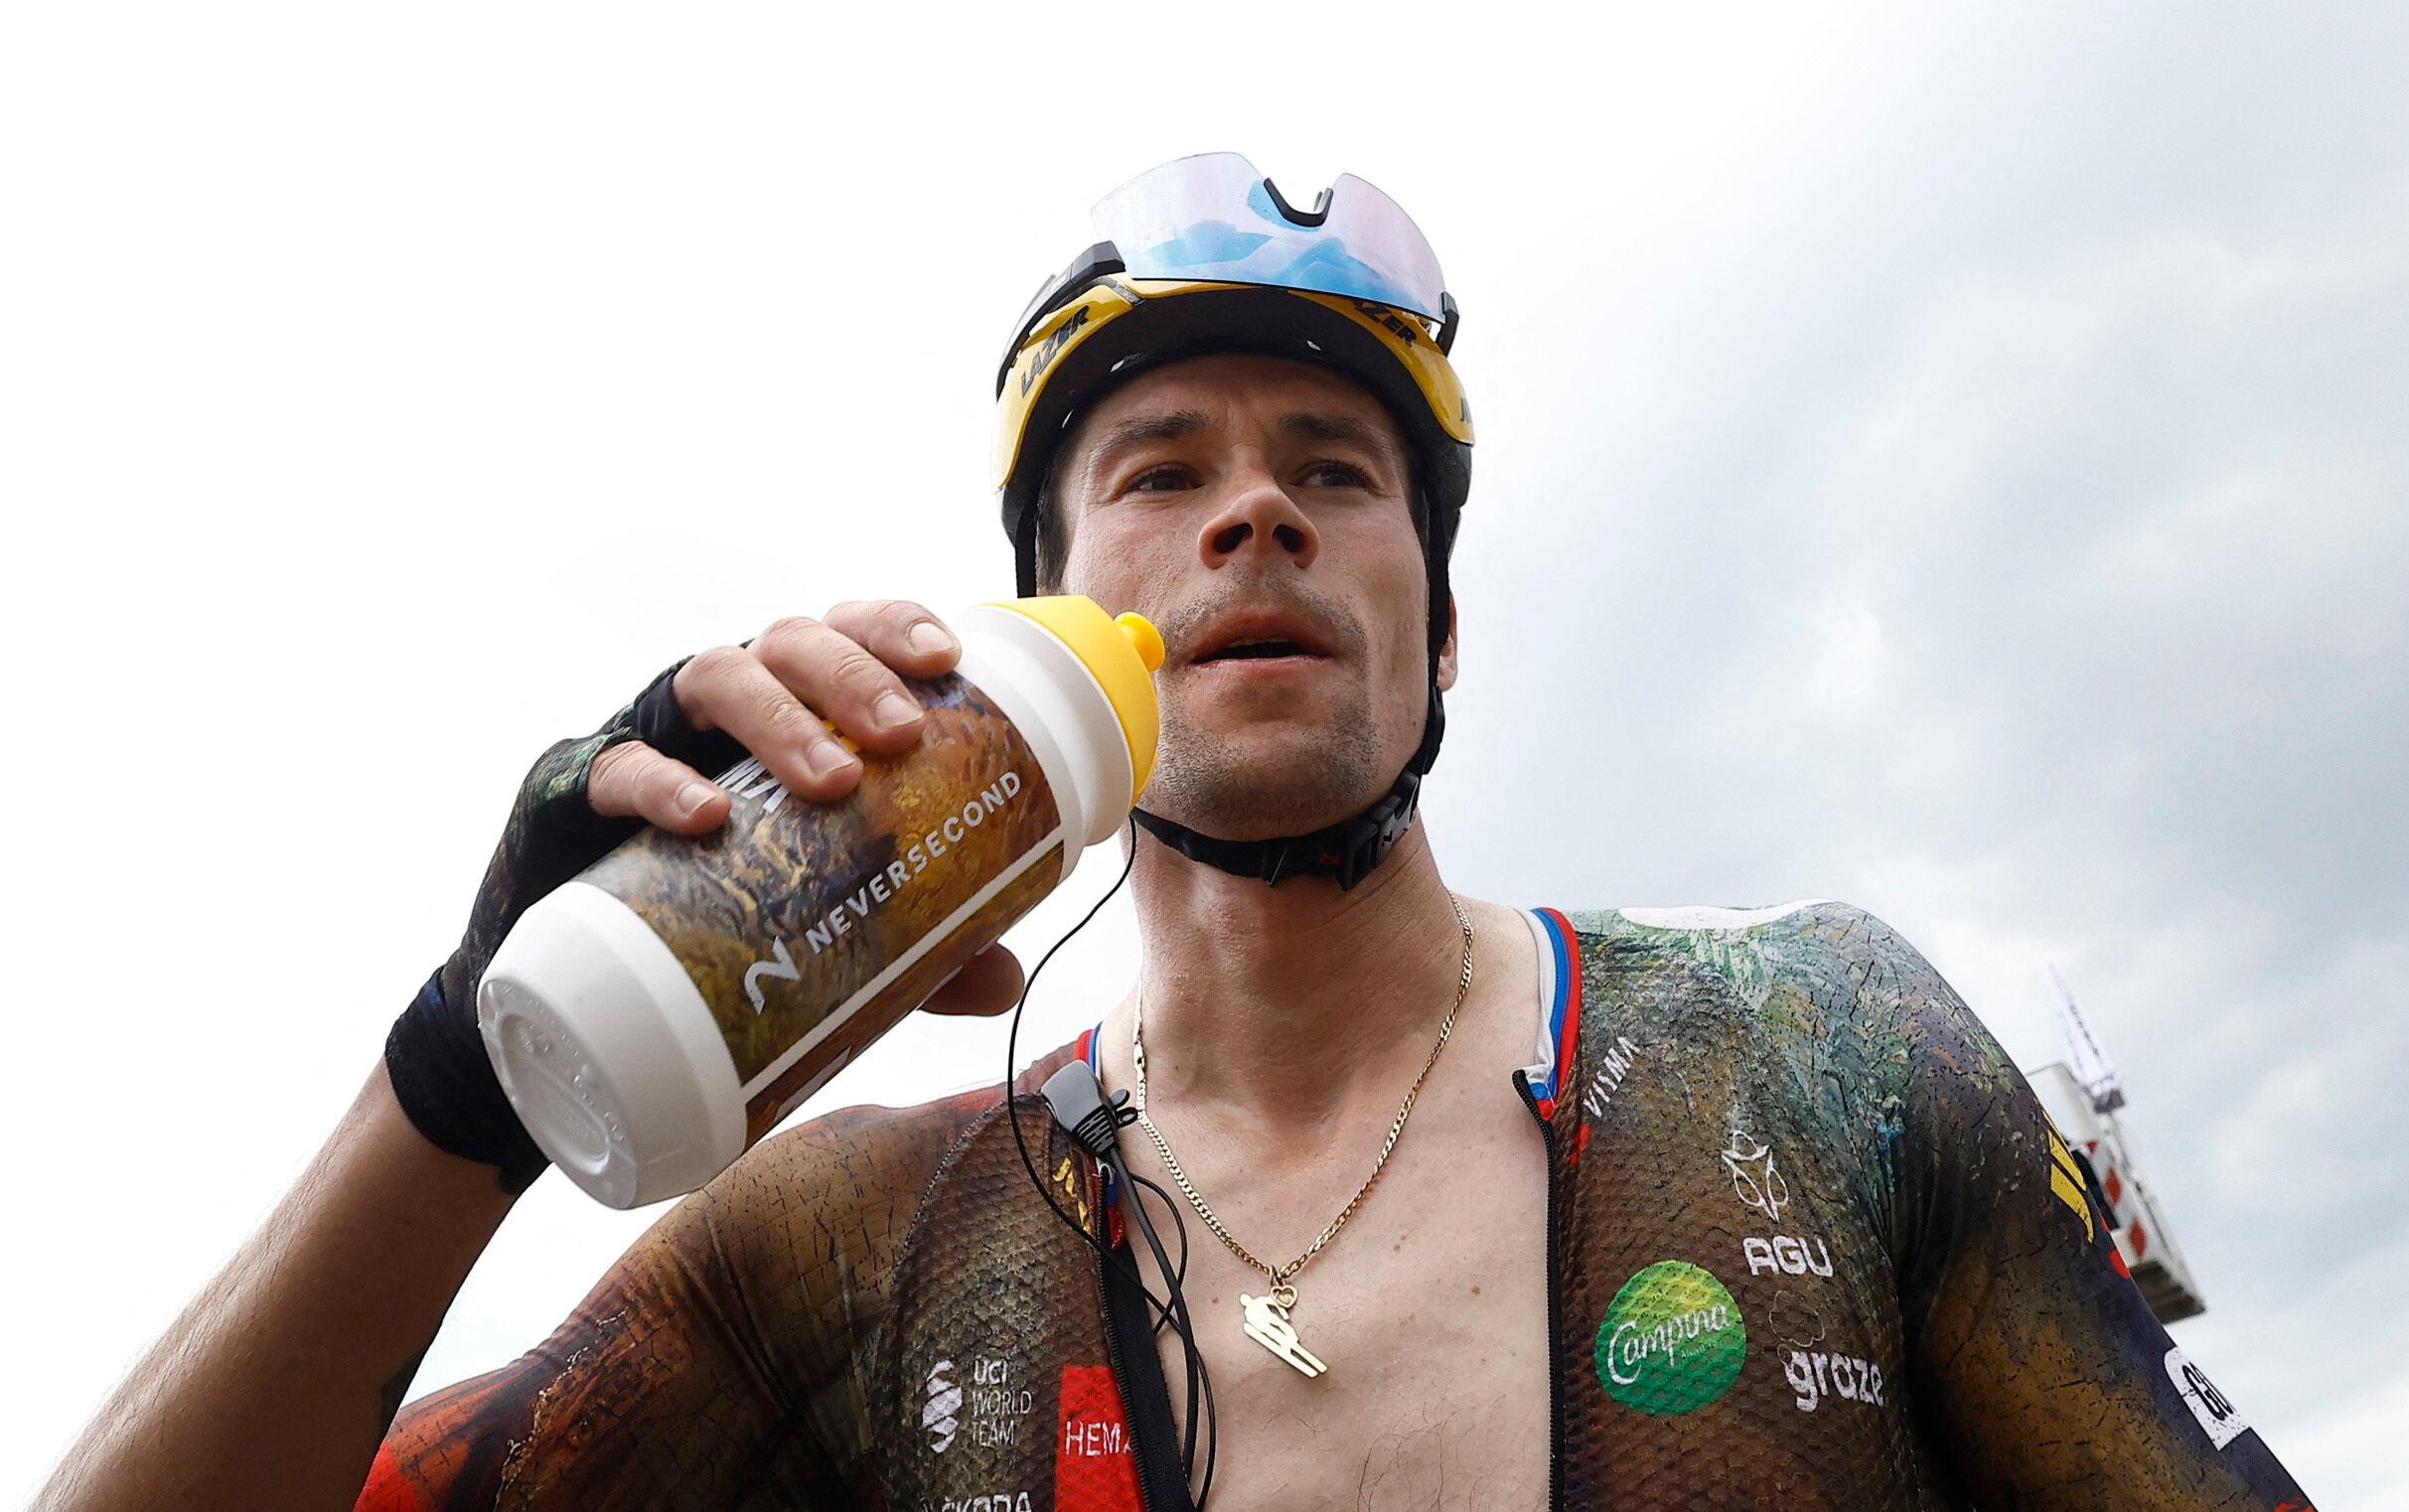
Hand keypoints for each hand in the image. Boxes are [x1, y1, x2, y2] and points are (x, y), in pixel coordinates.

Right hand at [585, 600, 1025, 1017]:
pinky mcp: (591, 784)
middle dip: (853, 675)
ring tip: (831, 781)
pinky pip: (620, 765)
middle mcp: (740, 697)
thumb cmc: (736, 882)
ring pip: (717, 675)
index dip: (895, 627)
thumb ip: (917, 934)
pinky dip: (663, 783)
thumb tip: (1001, 979)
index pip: (852, 631)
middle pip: (795, 641)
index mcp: (803, 701)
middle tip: (901, 734)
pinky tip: (706, 818)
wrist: (592, 942)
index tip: (945, 658)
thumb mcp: (837, 904)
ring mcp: (664, 729)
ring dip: (779, 718)